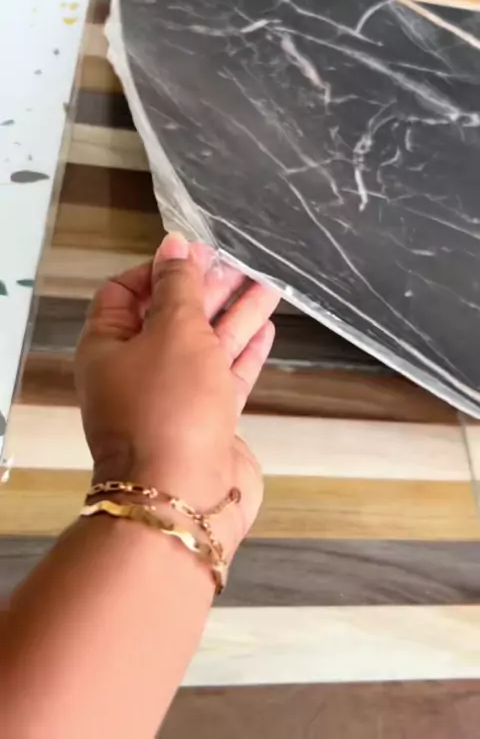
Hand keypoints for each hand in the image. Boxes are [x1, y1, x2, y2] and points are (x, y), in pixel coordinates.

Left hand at [75, 233, 279, 554]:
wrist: (185, 497)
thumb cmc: (171, 406)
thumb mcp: (173, 331)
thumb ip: (179, 285)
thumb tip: (174, 245)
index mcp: (108, 348)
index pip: (125, 293)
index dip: (159, 269)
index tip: (195, 252)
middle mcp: (135, 372)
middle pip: (170, 316)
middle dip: (205, 288)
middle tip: (238, 263)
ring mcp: (172, 399)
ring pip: (204, 345)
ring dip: (234, 314)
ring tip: (266, 284)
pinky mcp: (206, 422)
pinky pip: (224, 376)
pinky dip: (244, 351)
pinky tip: (267, 327)